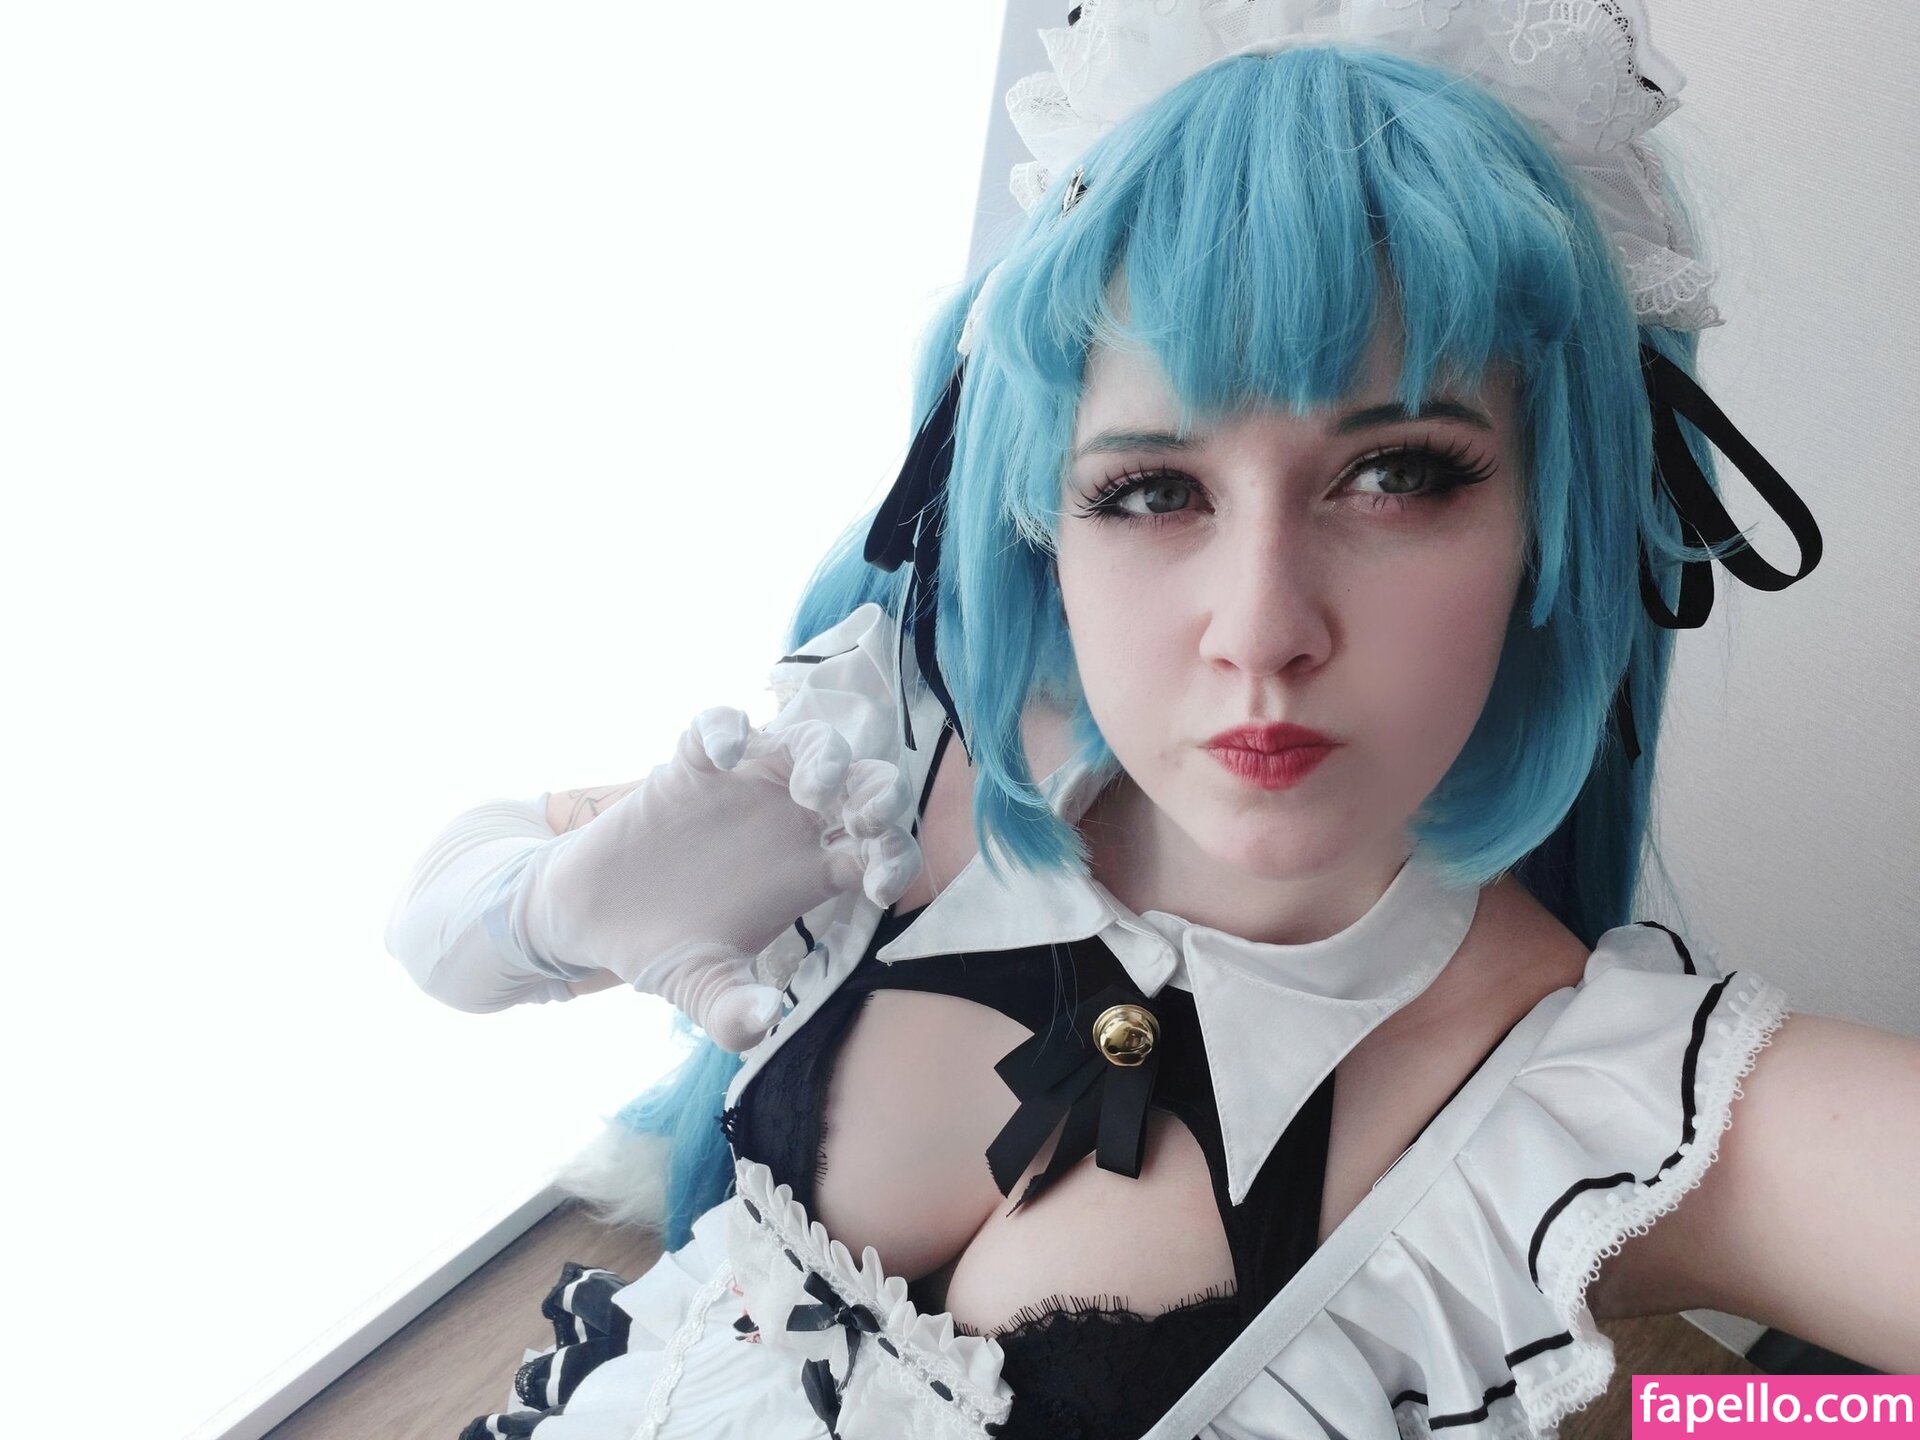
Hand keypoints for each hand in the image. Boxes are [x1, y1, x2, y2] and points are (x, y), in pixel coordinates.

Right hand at [507, 705, 922, 1049]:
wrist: (592, 922)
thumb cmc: (665, 950)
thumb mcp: (701, 991)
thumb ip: (734, 1014)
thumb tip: (768, 1020)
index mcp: (813, 872)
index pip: (881, 851)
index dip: (895, 860)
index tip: (879, 887)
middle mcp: (792, 821)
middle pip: (865, 784)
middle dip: (880, 792)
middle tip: (864, 820)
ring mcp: (747, 786)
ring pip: (810, 741)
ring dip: (824, 756)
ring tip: (809, 789)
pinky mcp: (693, 766)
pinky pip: (721, 724)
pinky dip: (728, 727)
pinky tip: (723, 753)